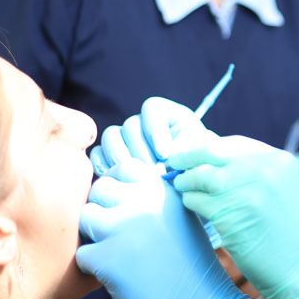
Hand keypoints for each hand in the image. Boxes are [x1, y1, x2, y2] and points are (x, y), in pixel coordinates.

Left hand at [77, 160, 245, 298]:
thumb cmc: (191, 265)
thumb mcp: (181, 218)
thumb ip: (152, 199)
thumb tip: (114, 189)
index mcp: (163, 189)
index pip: (124, 167)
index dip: (118, 186)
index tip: (123, 206)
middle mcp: (143, 201)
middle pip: (100, 189)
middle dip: (104, 210)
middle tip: (119, 235)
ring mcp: (123, 227)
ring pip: (85, 217)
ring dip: (95, 236)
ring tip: (117, 253)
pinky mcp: (107, 258)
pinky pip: (82, 253)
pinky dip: (94, 268)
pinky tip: (119, 277)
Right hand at [89, 97, 218, 175]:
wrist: (188, 190)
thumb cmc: (198, 170)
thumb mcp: (199, 156)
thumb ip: (187, 150)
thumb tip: (168, 157)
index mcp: (168, 115)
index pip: (152, 108)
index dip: (155, 130)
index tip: (166, 155)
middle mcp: (143, 122)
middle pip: (130, 125)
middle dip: (141, 152)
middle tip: (153, 174)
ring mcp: (125, 138)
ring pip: (111, 136)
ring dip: (121, 158)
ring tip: (137, 178)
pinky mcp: (111, 155)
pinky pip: (98, 153)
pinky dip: (103, 164)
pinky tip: (116, 179)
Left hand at [168, 136, 298, 298]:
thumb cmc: (290, 235)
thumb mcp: (281, 189)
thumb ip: (253, 172)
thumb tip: (211, 162)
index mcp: (279, 160)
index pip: (232, 144)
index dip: (207, 148)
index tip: (192, 155)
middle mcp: (263, 168)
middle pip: (211, 152)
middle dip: (188, 158)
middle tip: (175, 165)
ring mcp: (246, 190)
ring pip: (200, 175)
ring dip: (187, 182)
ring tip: (184, 189)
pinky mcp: (229, 213)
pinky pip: (197, 201)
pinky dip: (191, 204)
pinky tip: (195, 209)